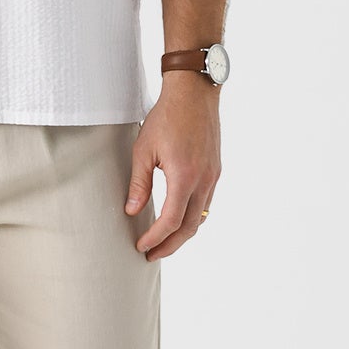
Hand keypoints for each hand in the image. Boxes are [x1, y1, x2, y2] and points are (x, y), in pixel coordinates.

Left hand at [126, 77, 220, 260]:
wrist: (194, 93)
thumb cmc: (166, 117)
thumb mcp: (144, 149)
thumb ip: (139, 183)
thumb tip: (132, 211)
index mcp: (184, 176)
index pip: (170, 220)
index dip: (155, 238)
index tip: (141, 246)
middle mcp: (203, 180)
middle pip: (190, 227)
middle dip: (170, 245)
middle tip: (152, 254)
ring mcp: (213, 176)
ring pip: (201, 217)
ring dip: (183, 234)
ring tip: (164, 242)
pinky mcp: (215, 170)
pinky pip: (206, 203)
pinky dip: (193, 218)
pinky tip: (179, 219)